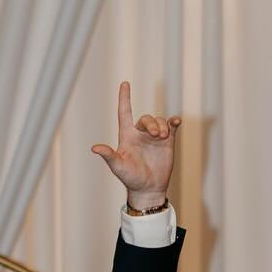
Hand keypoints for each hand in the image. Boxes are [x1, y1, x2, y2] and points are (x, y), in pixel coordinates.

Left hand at [91, 81, 179, 208]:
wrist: (148, 188)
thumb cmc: (130, 178)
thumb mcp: (118, 166)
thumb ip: (108, 155)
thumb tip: (94, 148)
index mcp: (127, 136)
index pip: (124, 112)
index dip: (124, 98)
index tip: (124, 83)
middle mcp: (140, 133)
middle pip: (146, 118)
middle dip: (152, 123)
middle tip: (156, 135)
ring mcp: (154, 136)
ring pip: (159, 120)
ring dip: (162, 125)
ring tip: (162, 137)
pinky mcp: (168, 141)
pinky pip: (171, 125)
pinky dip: (174, 121)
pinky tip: (176, 122)